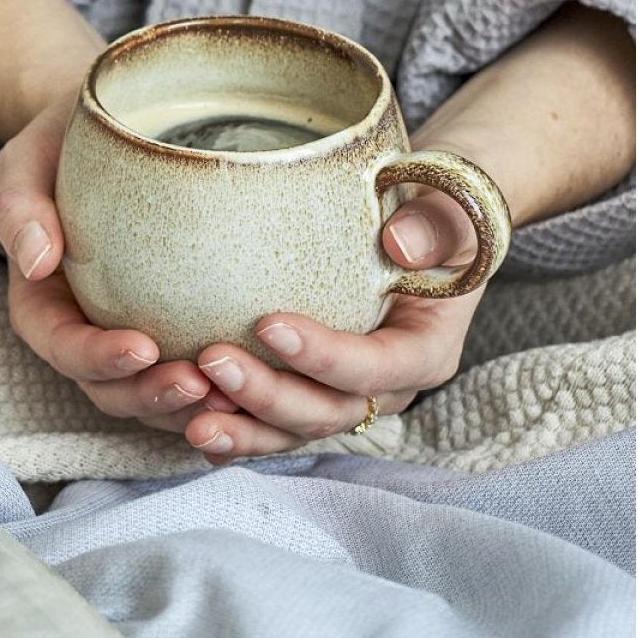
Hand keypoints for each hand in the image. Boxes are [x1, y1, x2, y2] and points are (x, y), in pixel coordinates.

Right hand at [0, 94, 215, 433]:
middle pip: (109, 390)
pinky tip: (260, 389)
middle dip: (151, 396)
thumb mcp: (29, 159)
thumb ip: (21, 206)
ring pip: (154, 401)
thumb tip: (36, 263)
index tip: (143, 346)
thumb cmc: (67, 143)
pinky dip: (222, 399)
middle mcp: (86, 334)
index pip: (61, 345)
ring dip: (190, 409)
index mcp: (44, 303)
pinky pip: (196, 386)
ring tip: (235, 398)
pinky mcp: (178, 338)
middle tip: (200, 382)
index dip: (97, 358)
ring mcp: (131, 341)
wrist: (123, 126)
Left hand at [181, 190, 483, 458]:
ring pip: (293, 430)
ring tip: (190, 419)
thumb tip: (402, 243)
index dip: (324, 357)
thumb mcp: (452, 207)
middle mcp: (386, 386)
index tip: (268, 325)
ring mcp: (345, 395)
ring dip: (242, 427)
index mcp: (426, 348)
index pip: (377, 367)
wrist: (422, 224)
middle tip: (212, 360)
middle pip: (328, 412)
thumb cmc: (436, 211)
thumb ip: (435, 223)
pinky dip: (231, 425)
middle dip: (268, 396)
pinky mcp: (309, 390)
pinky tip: (186, 423)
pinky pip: (270, 422)